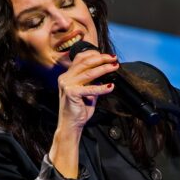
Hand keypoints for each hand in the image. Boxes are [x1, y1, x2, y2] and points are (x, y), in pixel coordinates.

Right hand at [49, 50, 117, 177]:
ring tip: (114, 67)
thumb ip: (93, 82)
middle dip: (101, 59)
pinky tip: (110, 87)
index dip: (94, 54)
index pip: (80, 59)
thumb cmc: (79, 109)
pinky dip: (102, 88)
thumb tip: (105, 72)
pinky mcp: (71, 93)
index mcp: (67, 75)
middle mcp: (65, 78)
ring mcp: (67, 85)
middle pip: (85, 62)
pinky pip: (90, 88)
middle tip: (114, 59)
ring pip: (88, 73)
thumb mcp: (87, 92)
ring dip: (104, 69)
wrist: (71, 124)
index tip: (108, 56)